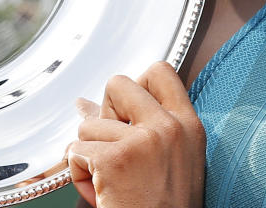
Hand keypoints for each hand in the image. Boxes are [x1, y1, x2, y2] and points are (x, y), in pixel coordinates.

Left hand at [68, 61, 205, 207]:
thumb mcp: (165, 162)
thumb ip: (135, 127)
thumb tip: (83, 103)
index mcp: (190, 126)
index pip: (160, 71)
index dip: (135, 87)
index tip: (128, 114)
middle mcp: (171, 127)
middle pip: (118, 83)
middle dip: (105, 114)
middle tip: (113, 147)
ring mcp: (144, 140)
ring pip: (88, 123)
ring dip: (89, 154)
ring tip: (111, 182)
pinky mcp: (116, 160)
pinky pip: (75, 150)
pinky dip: (78, 174)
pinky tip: (101, 193)